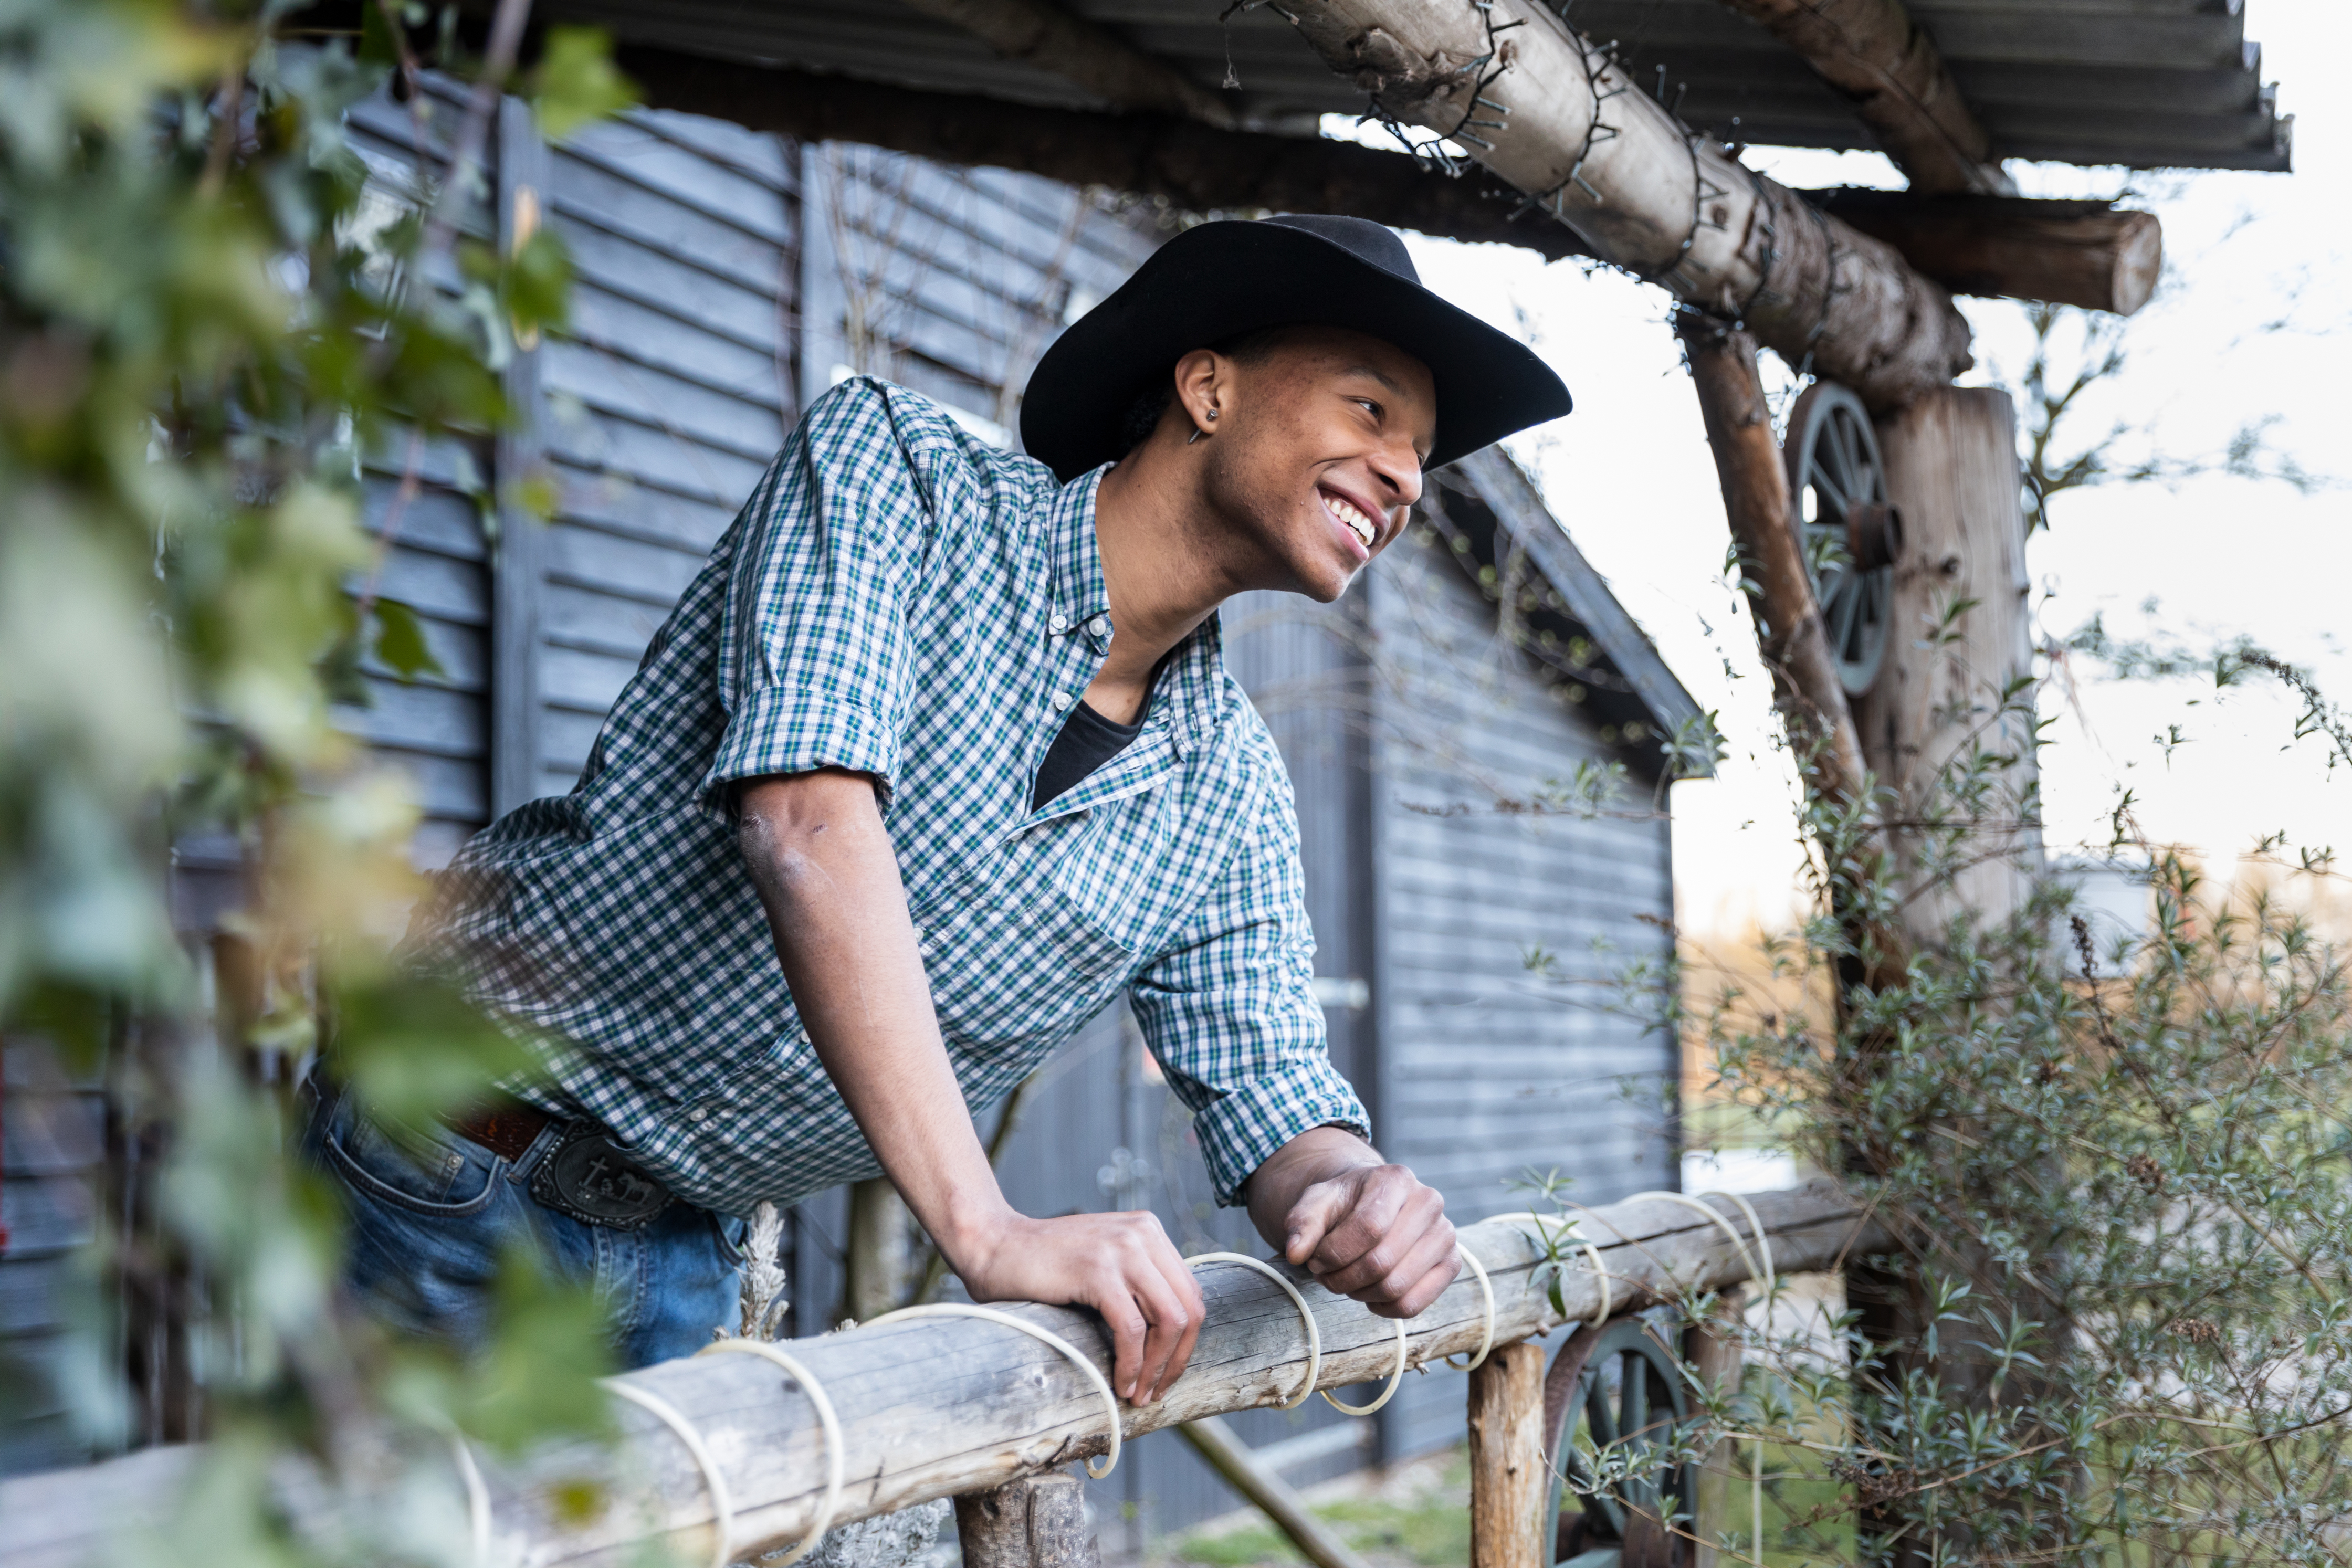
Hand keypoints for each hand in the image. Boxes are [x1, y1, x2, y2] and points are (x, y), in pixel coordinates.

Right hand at [952, 1208, 1205, 1406]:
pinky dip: (1132, 1363)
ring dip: (1157, 1367)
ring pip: (1168, 1320)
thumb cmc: (1043, 1266)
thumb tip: (1168, 1343)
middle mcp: (1143, 1233)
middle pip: (1189, 1308)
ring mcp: (1122, 1248)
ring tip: (1137, 1394)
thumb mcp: (1103, 1265)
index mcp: (1149, 1230)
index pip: (1191, 1293)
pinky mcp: (1097, 1270)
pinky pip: (1132, 1328)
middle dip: (1176, 1359)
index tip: (1164, 1375)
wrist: (992, 1246)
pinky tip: (1120, 1383)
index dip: (1185, 1342)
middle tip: (1154, 1392)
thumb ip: (1136, 1283)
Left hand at [1250, 1128, 1456, 1317]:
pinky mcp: (1451, 1264)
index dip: (1334, 1253)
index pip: (1368, 1228)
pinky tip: (1369, 1293)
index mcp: (1396, 1178)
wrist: (1374, 1205)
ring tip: (1345, 1280)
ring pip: (1396, 1287)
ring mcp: (1445, 1234)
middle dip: (1342, 1277)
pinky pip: (1413, 1305)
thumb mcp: (1316, 1203)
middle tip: (1325, 1275)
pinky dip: (1383, 1308)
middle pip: (1381, 1262)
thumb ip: (1301, 1223)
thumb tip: (1295, 1252)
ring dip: (1359, 1293)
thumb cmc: (1345, 1205)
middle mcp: (1429, 1202)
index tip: (1314, 1259)